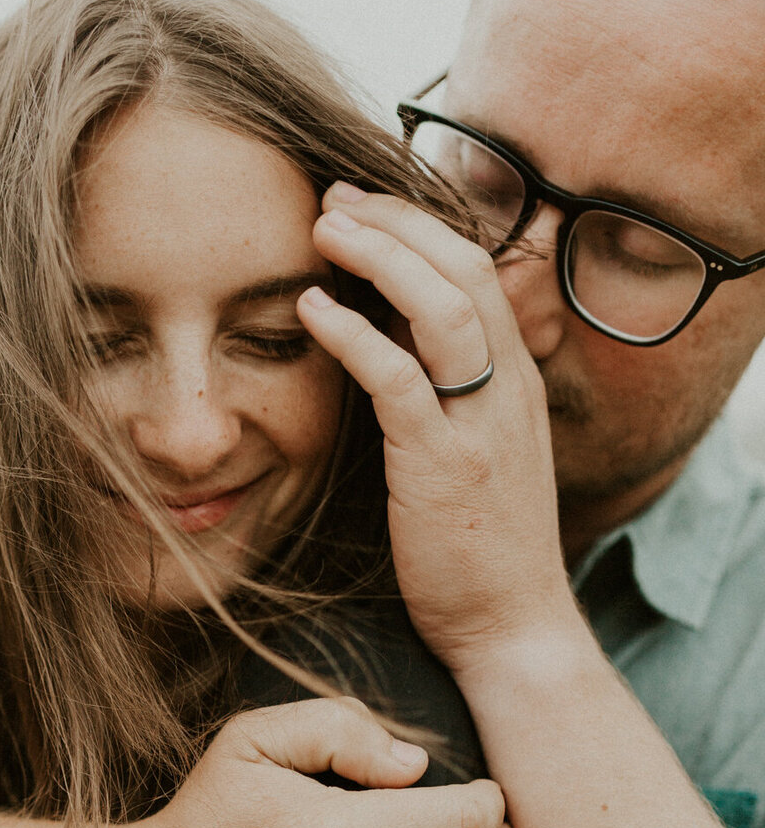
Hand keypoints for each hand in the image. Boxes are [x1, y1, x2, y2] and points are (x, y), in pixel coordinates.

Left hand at [297, 188, 584, 678]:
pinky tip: (312, 310)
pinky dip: (354, 334)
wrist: (512, 629)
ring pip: (443, 307)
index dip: (419, 228)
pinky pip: (400, 378)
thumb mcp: (475, 460)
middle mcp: (507, 390)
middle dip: (396, 221)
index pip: (479, 273)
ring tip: (321, 232)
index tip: (361, 208)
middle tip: (331, 198)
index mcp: (514, 383)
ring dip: (380, 257)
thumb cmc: (480, 553)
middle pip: (465, 268)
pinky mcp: (443, 466)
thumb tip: (391, 353)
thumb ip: (447, 401)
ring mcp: (480, 426)